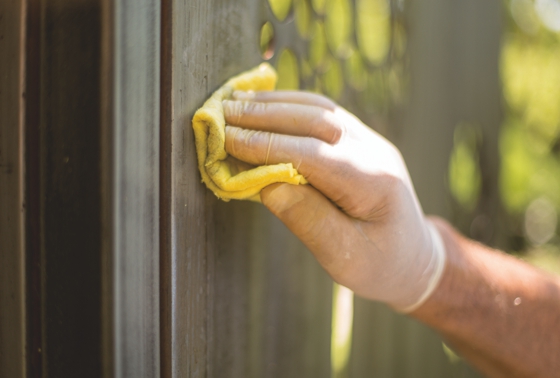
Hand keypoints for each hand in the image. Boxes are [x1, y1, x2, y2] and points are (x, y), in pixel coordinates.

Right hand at [222, 90, 445, 311]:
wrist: (414, 258)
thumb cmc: (378, 266)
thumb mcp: (344, 258)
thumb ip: (307, 220)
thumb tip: (265, 184)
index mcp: (374, 184)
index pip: (312, 154)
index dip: (267, 145)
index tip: (227, 140)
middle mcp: (375, 153)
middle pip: (316, 121)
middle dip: (265, 115)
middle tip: (223, 112)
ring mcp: (371, 142)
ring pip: (320, 109)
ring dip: (276, 103)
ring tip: (236, 100)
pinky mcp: (361, 140)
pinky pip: (324, 113)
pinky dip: (291, 106)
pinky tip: (265, 105)